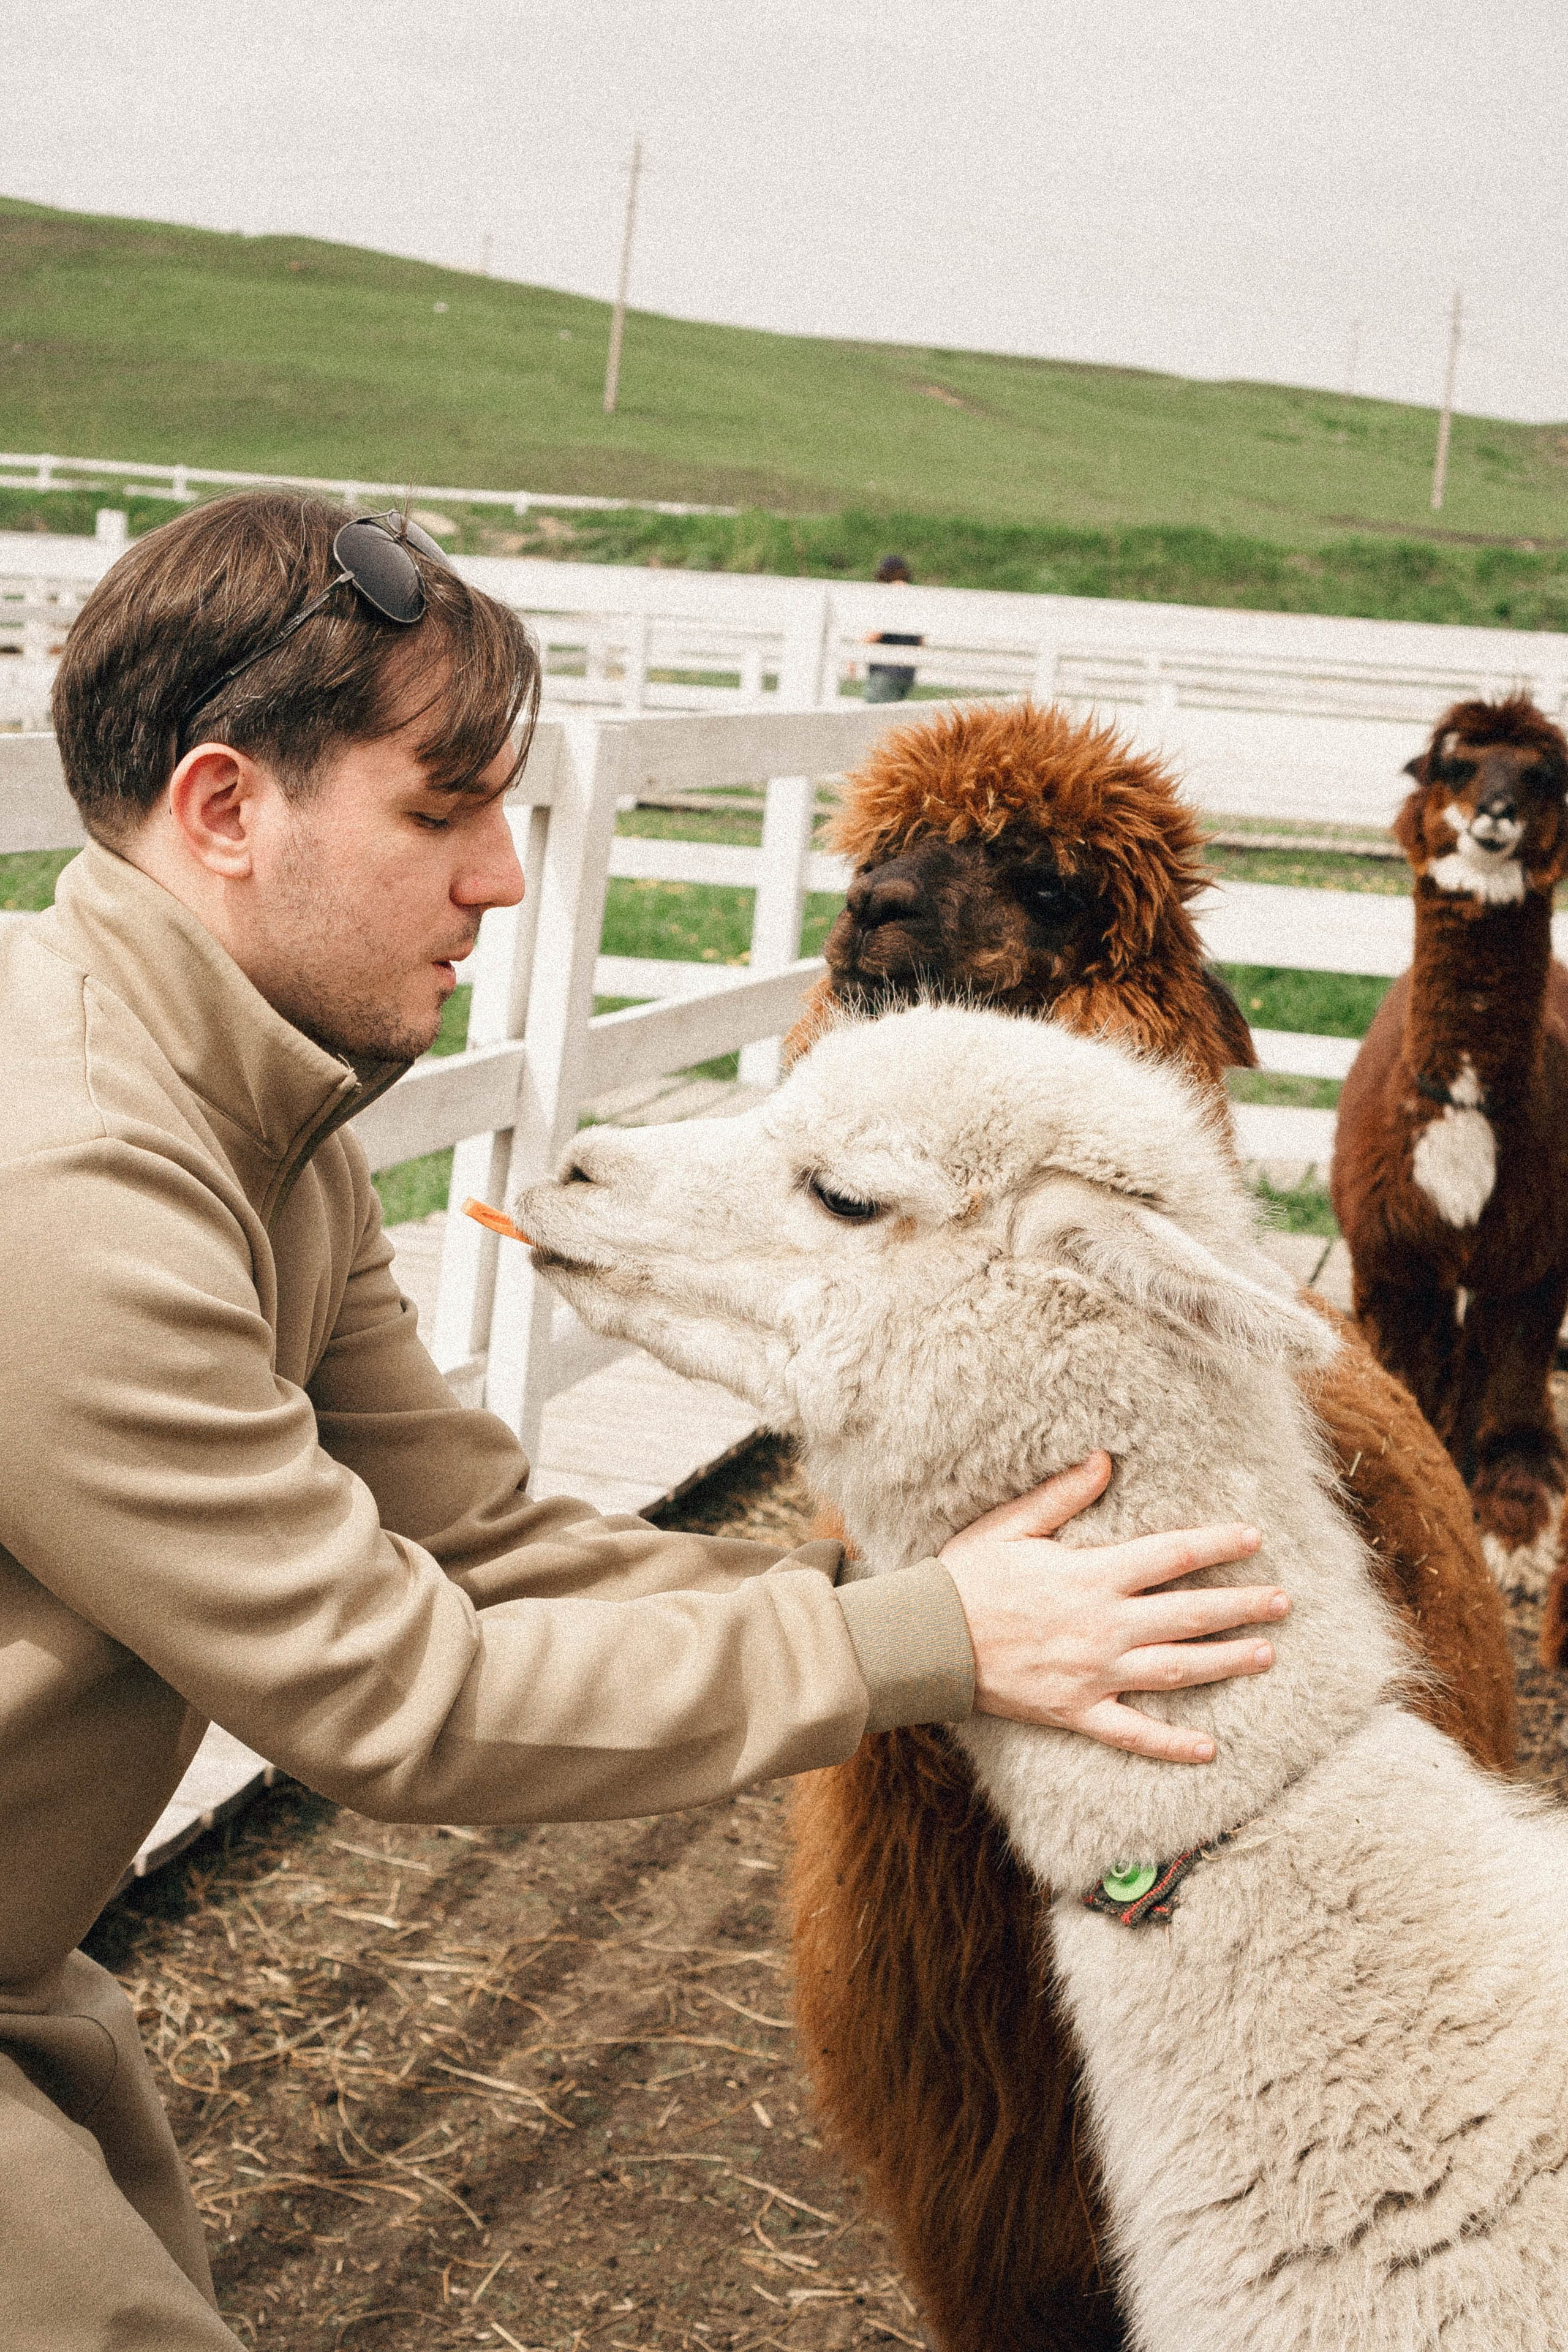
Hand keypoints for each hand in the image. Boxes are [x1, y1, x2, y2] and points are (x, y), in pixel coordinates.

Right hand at [937, 1452, 1285, 1763]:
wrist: (927, 1641)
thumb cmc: (966, 1578)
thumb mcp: (1011, 1526)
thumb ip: (1062, 1496)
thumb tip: (1103, 1460)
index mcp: (1092, 1576)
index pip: (1173, 1556)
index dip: (1218, 1546)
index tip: (1255, 1539)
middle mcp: (1104, 1626)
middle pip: (1190, 1614)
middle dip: (1242, 1606)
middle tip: (1283, 1601)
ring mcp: (1095, 1674)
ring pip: (1177, 1671)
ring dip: (1226, 1662)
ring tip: (1266, 1654)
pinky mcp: (1077, 1711)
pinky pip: (1134, 1734)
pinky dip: (1172, 1745)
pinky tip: (1208, 1749)